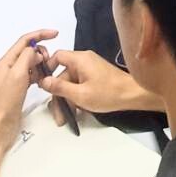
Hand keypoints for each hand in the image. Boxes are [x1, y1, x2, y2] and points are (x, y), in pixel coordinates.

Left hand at [0, 29, 58, 148]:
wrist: (0, 126)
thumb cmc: (5, 102)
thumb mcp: (17, 75)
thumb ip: (26, 57)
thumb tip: (35, 50)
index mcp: (6, 61)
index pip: (25, 40)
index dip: (40, 34)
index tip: (55, 34)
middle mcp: (9, 68)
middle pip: (29, 51)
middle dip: (41, 52)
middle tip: (49, 63)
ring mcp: (14, 78)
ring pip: (31, 63)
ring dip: (41, 64)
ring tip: (47, 74)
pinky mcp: (18, 88)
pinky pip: (31, 75)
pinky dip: (39, 74)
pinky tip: (43, 81)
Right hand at [38, 48, 162, 117]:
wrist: (132, 95)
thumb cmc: (107, 93)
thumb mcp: (80, 94)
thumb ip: (60, 88)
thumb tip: (43, 81)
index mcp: (80, 60)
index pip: (57, 57)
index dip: (48, 69)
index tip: (43, 85)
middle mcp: (84, 61)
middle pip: (63, 76)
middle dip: (59, 96)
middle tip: (58, 116)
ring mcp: (90, 70)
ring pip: (71, 84)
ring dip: (67, 100)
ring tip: (66, 119)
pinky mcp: (95, 78)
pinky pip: (80, 85)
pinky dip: (76, 97)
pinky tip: (76, 113)